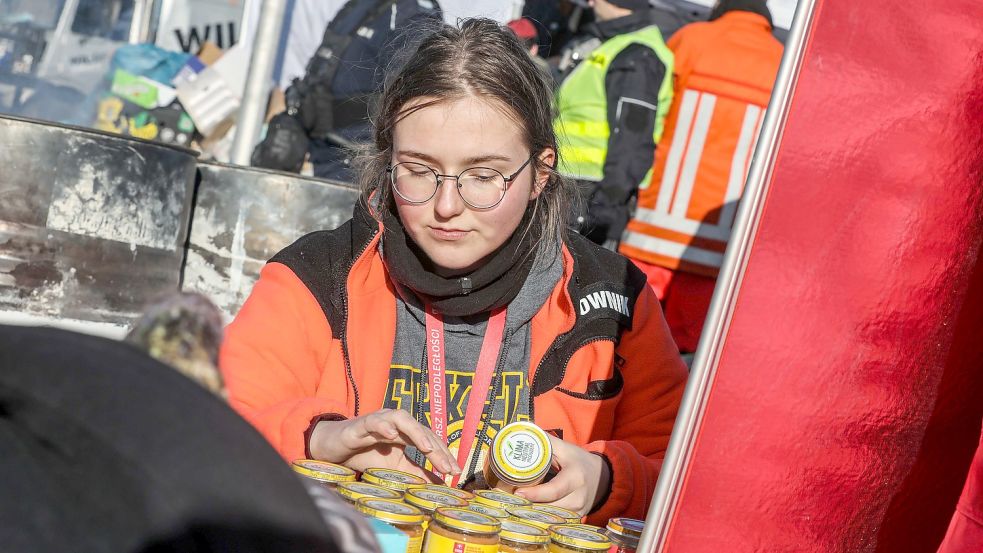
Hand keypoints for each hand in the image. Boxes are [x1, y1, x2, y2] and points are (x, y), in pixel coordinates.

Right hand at [308, 408, 460, 481]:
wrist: (335, 448)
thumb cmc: (366, 454)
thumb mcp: (395, 468)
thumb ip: (416, 474)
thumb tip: (439, 485)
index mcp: (407, 433)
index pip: (430, 440)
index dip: (444, 454)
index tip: (455, 471)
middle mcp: (397, 423)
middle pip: (422, 430)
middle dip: (436, 448)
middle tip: (447, 466)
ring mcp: (380, 420)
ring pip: (402, 419)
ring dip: (416, 431)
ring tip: (426, 448)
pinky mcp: (362, 423)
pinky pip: (375, 421)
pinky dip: (384, 426)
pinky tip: (392, 436)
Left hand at [514, 435, 610, 515]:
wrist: (603, 478)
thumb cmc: (580, 461)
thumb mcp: (566, 449)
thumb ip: (547, 442)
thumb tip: (525, 432)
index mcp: (575, 478)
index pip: (553, 490)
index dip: (535, 494)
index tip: (518, 491)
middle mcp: (578, 498)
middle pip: (549, 507)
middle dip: (528, 505)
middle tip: (508, 499)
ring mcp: (578, 512)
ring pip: (550, 517)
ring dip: (532, 513)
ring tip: (514, 505)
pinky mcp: (575, 519)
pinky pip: (555, 521)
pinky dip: (541, 517)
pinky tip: (527, 513)